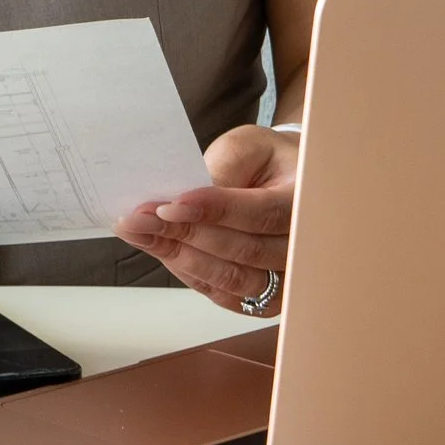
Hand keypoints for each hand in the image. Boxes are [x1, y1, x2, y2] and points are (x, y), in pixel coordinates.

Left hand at [113, 122, 296, 311]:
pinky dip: (188, 272)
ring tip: (138, 233)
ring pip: (230, 278)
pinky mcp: (263, 298)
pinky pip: (223, 293)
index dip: (214, 211)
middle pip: (242, 251)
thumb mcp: (249, 146)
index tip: (170, 205)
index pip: (261, 214)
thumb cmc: (266, 162)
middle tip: (138, 218)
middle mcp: (303, 249)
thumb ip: (225, 167)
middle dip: (183, 234)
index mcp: (307, 203)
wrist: (284, 184)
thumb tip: (184, 199)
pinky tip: (159, 250)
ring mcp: (286, 279)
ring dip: (178, 256)